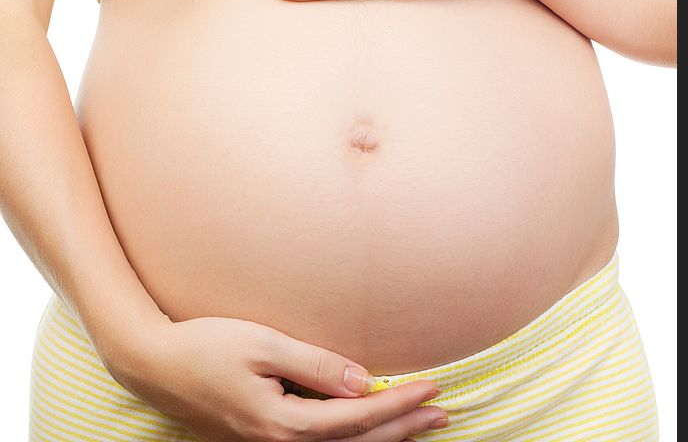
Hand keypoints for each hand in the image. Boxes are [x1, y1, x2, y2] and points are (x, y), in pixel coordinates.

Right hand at [101, 315, 447, 440]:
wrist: (154, 364)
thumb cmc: (206, 347)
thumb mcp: (262, 346)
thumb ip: (314, 365)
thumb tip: (362, 380)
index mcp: (282, 424)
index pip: (355, 418)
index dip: (398, 405)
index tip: (432, 389)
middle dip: (402, 429)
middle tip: (442, 413)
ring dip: (384, 437)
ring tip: (419, 425)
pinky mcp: (261, 437)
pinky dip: (355, 437)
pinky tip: (368, 428)